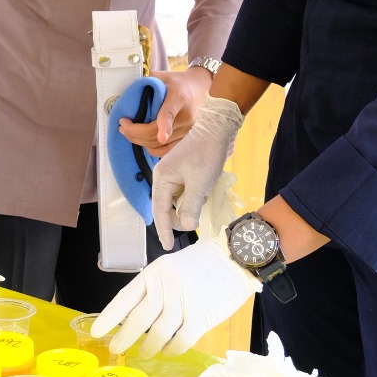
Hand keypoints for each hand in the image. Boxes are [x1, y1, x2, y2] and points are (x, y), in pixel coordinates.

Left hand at [91, 238, 259, 355]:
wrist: (232, 259)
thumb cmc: (200, 267)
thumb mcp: (170, 270)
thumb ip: (154, 291)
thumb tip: (134, 321)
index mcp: (153, 273)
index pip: (125, 297)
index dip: (109, 316)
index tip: (96, 331)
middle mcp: (165, 285)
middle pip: (139, 317)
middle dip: (124, 336)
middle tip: (115, 349)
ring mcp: (183, 300)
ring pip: (159, 332)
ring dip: (148, 347)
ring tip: (143, 353)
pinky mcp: (201, 314)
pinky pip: (181, 339)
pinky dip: (172, 349)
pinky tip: (167, 352)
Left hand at [118, 67, 212, 156]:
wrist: (195, 88)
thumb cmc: (175, 82)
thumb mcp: (161, 76)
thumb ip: (145, 81)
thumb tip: (125, 87)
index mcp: (178, 98)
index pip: (170, 114)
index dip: (165, 126)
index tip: (162, 136)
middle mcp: (185, 117)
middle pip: (157, 133)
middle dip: (134, 133)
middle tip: (122, 125)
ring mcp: (186, 130)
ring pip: (158, 145)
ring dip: (139, 141)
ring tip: (127, 132)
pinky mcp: (184, 139)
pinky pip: (165, 151)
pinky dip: (150, 148)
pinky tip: (140, 140)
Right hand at [152, 96, 243, 247]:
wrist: (217, 130)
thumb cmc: (206, 155)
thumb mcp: (199, 184)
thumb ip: (190, 207)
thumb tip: (186, 226)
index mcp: (162, 178)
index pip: (159, 210)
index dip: (164, 229)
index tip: (168, 246)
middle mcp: (164, 177)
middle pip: (166, 207)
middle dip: (178, 218)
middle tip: (194, 224)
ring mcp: (173, 175)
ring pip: (177, 201)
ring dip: (188, 207)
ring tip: (202, 201)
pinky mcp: (184, 174)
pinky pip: (184, 193)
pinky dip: (193, 199)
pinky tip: (203, 195)